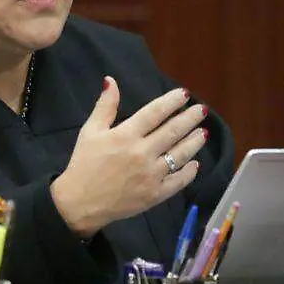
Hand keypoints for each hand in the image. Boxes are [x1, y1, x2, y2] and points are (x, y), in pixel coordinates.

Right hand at [50, 76, 208, 238]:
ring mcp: (151, 175)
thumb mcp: (90, 131)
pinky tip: (195, 163)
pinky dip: (189, 171)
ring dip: (194, 142)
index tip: (184, 94)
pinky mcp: (155, 194)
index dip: (171, 102)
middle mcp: (142, 153)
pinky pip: (178, 181)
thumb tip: (111, 80)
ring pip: (180, 154)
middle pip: (173, 131)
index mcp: (126, 135)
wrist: (80, 203)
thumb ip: (105, 106)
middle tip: (202, 110)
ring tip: (203, 132)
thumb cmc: (84, 164)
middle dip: (190, 118)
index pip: (155, 113)